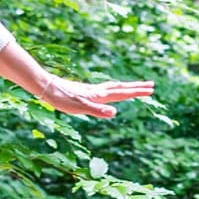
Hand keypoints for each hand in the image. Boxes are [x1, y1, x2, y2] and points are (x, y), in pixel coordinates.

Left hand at [21, 66, 154, 120]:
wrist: (46, 87)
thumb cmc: (62, 99)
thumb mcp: (80, 108)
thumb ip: (98, 111)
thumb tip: (115, 113)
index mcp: (99, 95)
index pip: (123, 93)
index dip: (137, 92)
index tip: (151, 90)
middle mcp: (98, 91)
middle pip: (121, 87)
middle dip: (136, 87)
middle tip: (151, 86)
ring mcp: (92, 90)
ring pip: (114, 87)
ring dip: (126, 87)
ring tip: (135, 87)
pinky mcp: (85, 91)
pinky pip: (105, 89)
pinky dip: (113, 89)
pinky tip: (108, 91)